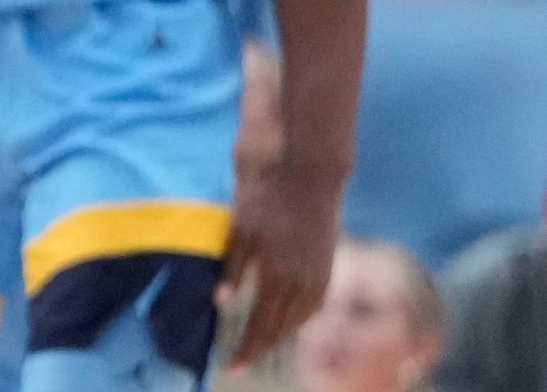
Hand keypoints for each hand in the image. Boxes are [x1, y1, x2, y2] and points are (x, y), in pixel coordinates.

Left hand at [219, 163, 342, 367]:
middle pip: (281, 329)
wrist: (311, 180)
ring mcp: (319, 277)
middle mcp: (302, 284)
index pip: (262, 326)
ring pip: (299, 321)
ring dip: (280, 336)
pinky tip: (288, 320)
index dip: (247, 349)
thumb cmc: (268, 201)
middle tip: (241, 361)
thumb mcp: (241, 232)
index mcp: (278, 277)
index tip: (231, 366)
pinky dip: (298, 320)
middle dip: (260, 348)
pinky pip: (313, 307)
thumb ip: (232, 270)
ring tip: (260, 345)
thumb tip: (219, 304)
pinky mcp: (327, 268)